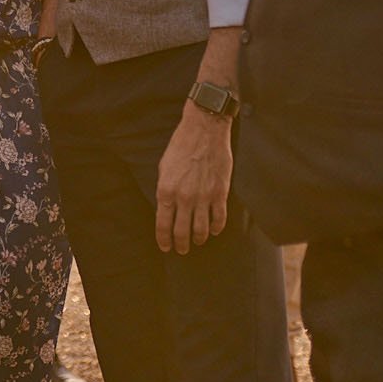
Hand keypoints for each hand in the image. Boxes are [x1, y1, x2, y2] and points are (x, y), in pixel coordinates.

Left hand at [155, 104, 232, 254]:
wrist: (204, 131)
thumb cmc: (181, 146)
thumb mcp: (163, 168)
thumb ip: (165, 190)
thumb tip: (166, 208)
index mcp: (166, 191)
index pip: (162, 225)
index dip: (163, 240)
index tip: (165, 247)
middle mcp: (184, 198)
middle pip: (181, 232)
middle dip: (180, 245)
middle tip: (181, 250)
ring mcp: (203, 197)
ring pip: (201, 230)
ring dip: (198, 239)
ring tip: (197, 242)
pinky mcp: (220, 193)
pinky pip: (219, 219)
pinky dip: (215, 228)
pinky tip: (213, 230)